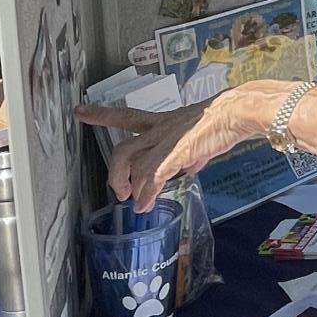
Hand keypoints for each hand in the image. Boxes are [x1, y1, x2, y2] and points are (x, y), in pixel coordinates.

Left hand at [76, 92, 253, 211]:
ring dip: (130, 187)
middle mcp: (158, 130)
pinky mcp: (174, 154)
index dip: (102, 115)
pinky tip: (146, 205)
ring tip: (134, 203)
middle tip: (117, 190)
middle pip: (123, 150)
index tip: (80, 112)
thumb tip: (188, 166)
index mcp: (164, 121)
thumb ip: (188, 152)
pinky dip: (147, 194)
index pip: (127, 116)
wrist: (236, 113)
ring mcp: (164, 142)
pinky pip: (152, 178)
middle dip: (115, 172)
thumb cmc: (225, 118)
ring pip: (132, 165)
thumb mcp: (200, 136)